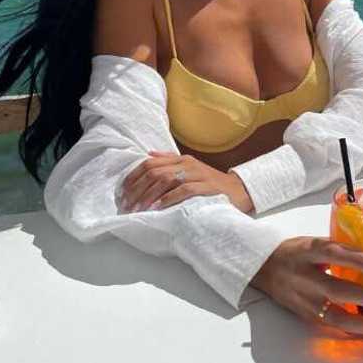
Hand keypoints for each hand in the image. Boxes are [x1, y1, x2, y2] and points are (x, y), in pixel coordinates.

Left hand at [120, 151, 254, 213]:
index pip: (150, 163)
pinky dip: (168, 199)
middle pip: (155, 172)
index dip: (133, 177)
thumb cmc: (211, 183)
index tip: (122, 192)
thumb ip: (170, 161)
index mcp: (182, 159)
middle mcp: (188, 164)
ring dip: (149, 195)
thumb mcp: (190, 168)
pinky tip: (157, 207)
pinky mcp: (207, 187)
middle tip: (127, 205)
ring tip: (139, 208)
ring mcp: (198, 174)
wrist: (239, 190)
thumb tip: (148, 154)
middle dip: (137, 189)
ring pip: (166, 179)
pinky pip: (183, 190)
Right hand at [251, 236, 362, 336]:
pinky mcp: (305, 316)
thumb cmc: (297, 252)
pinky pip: (333, 325)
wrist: (262, 269)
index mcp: (307, 252)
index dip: (359, 260)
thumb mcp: (315, 242)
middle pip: (336, 290)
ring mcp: (303, 300)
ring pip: (335, 316)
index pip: (334, 253)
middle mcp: (304, 277)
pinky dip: (356, 330)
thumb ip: (343, 248)